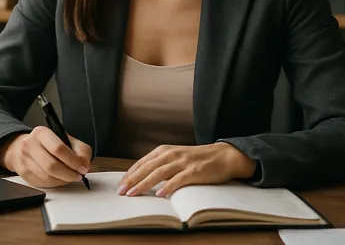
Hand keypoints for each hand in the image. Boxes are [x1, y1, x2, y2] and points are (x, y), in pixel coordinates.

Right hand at [0, 126, 91, 187]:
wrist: (23, 147)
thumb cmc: (47, 143)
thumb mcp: (66, 139)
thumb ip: (80, 149)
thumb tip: (84, 164)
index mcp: (41, 133)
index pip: (58, 148)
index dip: (73, 161)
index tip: (82, 167)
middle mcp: (30, 145)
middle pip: (52, 166)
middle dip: (69, 174)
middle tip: (79, 175)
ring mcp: (25, 160)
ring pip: (48, 177)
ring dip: (63, 180)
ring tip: (71, 176)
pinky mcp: (24, 174)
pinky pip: (43, 183)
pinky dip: (56, 183)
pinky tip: (60, 178)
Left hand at [117, 143, 255, 197]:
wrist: (223, 156)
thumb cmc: (197, 159)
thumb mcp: (176, 157)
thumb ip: (161, 164)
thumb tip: (142, 177)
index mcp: (165, 150)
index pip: (142, 162)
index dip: (130, 173)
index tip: (120, 184)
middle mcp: (172, 154)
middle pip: (147, 167)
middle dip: (132, 179)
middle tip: (121, 191)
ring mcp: (183, 162)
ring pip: (159, 173)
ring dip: (144, 184)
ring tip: (134, 193)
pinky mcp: (194, 171)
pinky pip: (178, 180)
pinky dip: (168, 187)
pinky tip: (159, 194)